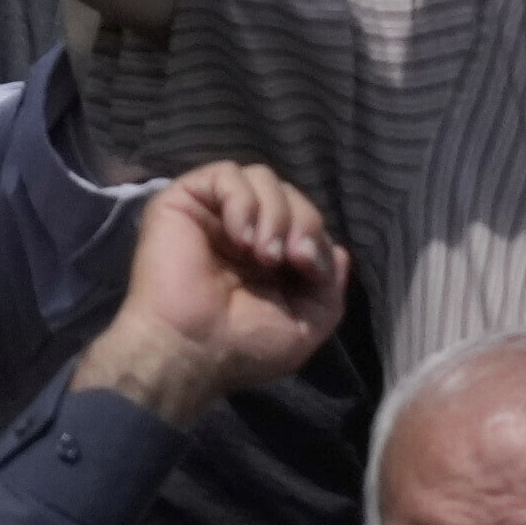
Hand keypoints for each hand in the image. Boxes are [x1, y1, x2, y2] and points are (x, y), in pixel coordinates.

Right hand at [84, 167, 352, 417]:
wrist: (190, 350)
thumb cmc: (243, 345)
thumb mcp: (304, 327)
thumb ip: (329, 290)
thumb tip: (340, 252)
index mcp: (267, 255)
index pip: (304, 217)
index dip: (315, 235)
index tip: (309, 268)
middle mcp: (242, 228)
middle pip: (288, 193)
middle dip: (301, 222)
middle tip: (289, 259)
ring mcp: (213, 212)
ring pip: (262, 177)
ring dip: (274, 214)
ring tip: (262, 254)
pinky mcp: (185, 199)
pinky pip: (227, 174)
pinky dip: (242, 201)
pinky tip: (239, 238)